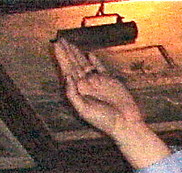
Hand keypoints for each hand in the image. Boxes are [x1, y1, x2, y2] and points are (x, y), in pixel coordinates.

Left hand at [51, 39, 167, 164]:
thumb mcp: (84, 110)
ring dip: (77, 54)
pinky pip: (101, 68)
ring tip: (70, 43)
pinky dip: (96, 61)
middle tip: (60, 39)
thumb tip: (67, 76)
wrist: (126, 124)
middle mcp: (87, 85)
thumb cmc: (105, 121)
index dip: (61, 58)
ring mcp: (98, 82)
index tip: (56, 45)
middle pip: (74, 65)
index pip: (67, 71)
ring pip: (85, 64)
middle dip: (67, 52)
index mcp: (79, 91)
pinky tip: (89, 55)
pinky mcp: (111, 81)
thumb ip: (72, 94)